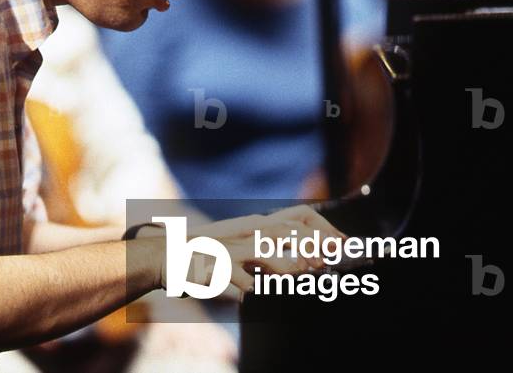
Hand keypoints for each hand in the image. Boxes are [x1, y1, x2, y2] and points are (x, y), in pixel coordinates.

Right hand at [183, 204, 345, 296]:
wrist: (171, 254)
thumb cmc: (212, 252)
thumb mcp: (242, 242)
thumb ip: (269, 247)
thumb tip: (305, 262)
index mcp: (257, 223)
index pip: (297, 217)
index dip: (322, 228)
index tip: (341, 244)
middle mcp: (247, 230)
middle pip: (287, 232)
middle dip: (310, 247)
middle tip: (324, 264)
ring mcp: (233, 248)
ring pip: (267, 253)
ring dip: (288, 266)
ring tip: (300, 276)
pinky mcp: (218, 266)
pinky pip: (241, 279)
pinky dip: (254, 288)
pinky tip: (258, 294)